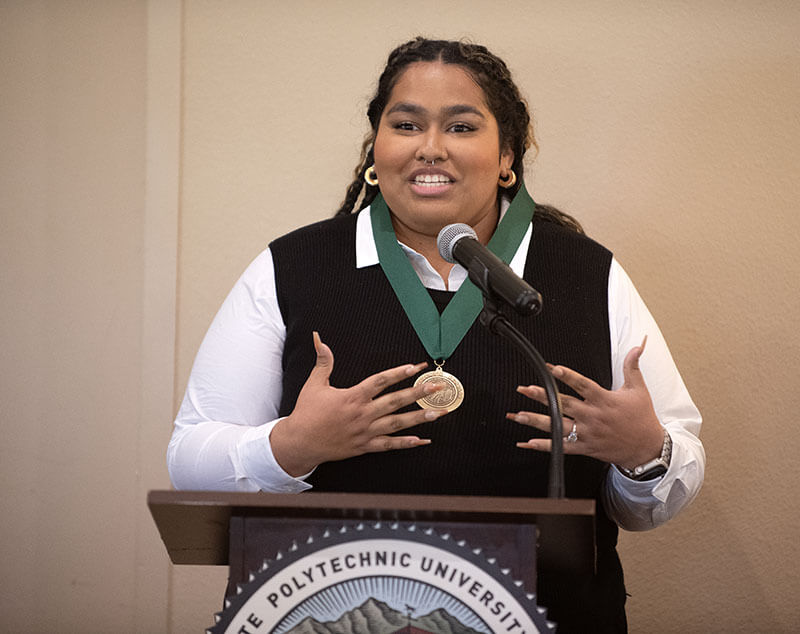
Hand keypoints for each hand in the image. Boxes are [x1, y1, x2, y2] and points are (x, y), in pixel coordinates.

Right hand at [271, 332, 444, 476]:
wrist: (300, 442)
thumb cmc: (306, 412)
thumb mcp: (314, 383)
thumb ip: (323, 361)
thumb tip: (318, 338)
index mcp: (352, 397)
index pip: (380, 382)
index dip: (399, 373)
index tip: (416, 367)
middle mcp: (362, 414)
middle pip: (395, 402)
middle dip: (418, 393)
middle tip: (437, 387)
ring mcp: (365, 432)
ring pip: (397, 424)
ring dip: (419, 418)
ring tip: (438, 412)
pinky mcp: (365, 446)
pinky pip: (389, 445)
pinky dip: (407, 443)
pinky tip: (423, 440)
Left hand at [508, 337, 663, 468]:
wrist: (647, 449)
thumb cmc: (642, 417)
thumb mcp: (639, 389)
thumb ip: (632, 366)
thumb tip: (638, 345)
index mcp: (604, 400)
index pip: (582, 385)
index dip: (567, 376)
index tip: (551, 368)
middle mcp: (593, 416)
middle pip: (564, 404)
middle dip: (543, 396)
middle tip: (524, 389)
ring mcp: (587, 433)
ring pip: (558, 426)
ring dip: (536, 421)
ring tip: (517, 415)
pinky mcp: (585, 447)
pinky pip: (562, 447)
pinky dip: (544, 446)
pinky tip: (527, 442)